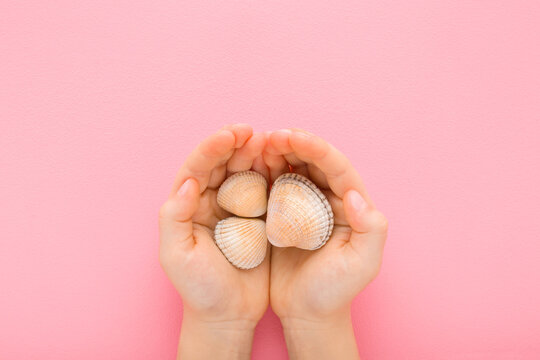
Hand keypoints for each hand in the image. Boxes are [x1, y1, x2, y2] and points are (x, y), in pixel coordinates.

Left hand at [159, 124, 269, 358]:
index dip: (213, 148)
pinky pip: (265, 190)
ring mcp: (236, 209)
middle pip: (222, 164)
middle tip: (254, 133)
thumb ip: (175, 217)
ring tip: (270, 143)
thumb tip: (187, 182)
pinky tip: (282, 165)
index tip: (232, 134)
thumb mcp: (177, 256)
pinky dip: (273, 175)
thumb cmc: (199, 288)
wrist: (228, 314)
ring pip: (245, 173)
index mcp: (188, 207)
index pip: (198, 168)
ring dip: (256, 155)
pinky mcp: (258, 218)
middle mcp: (211, 202)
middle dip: (236, 145)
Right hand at [263, 129, 387, 358]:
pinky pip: (274, 186)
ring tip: (258, 143)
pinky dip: (263, 172)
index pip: (336, 167)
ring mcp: (305, 206)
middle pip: (313, 162)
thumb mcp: (362, 265)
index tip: (292, 137)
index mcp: (350, 206)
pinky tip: (248, 165)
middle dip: (294, 144)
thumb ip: (370, 228)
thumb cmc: (335, 292)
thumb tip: (354, 194)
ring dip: (277, 153)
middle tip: (271, 135)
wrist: (308, 314)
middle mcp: (329, 199)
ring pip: (292, 169)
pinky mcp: (284, 215)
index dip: (316, 149)